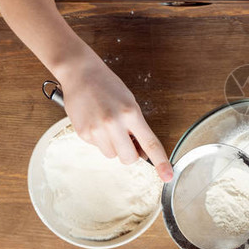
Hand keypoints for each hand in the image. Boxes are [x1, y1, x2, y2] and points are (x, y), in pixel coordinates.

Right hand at [56, 56, 173, 181]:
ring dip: (113, 147)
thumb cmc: (108, 86)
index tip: (167, 176)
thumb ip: (137, 127)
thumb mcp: (130, 103)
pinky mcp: (82, 133)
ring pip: (112, 155)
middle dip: (130, 154)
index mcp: (131, 113)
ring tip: (107, 126)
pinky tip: (95, 122)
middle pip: (129, 158)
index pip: (150, 143)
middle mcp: (114, 123)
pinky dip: (99, 140)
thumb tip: (141, 151)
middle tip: (127, 140)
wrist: (81, 73)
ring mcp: (96, 129)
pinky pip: (96, 148)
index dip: (161, 162)